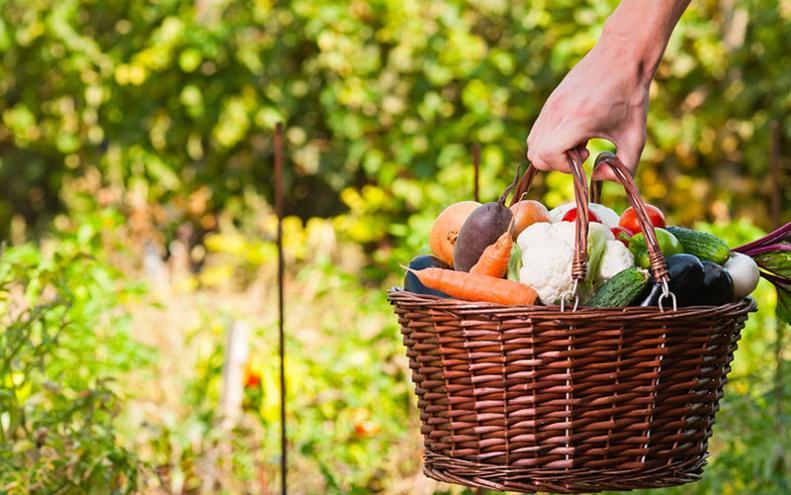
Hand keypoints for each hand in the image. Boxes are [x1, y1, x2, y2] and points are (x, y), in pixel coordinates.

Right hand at [526, 42, 648, 180]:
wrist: (622, 55)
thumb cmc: (631, 95)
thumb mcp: (637, 136)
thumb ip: (625, 167)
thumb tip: (598, 177)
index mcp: (577, 120)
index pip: (546, 155)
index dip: (561, 166)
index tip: (584, 157)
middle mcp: (557, 113)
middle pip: (534, 154)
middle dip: (556, 162)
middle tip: (581, 152)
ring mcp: (550, 105)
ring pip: (532, 143)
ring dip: (552, 150)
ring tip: (577, 142)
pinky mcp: (551, 101)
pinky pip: (537, 130)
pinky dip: (551, 139)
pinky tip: (575, 130)